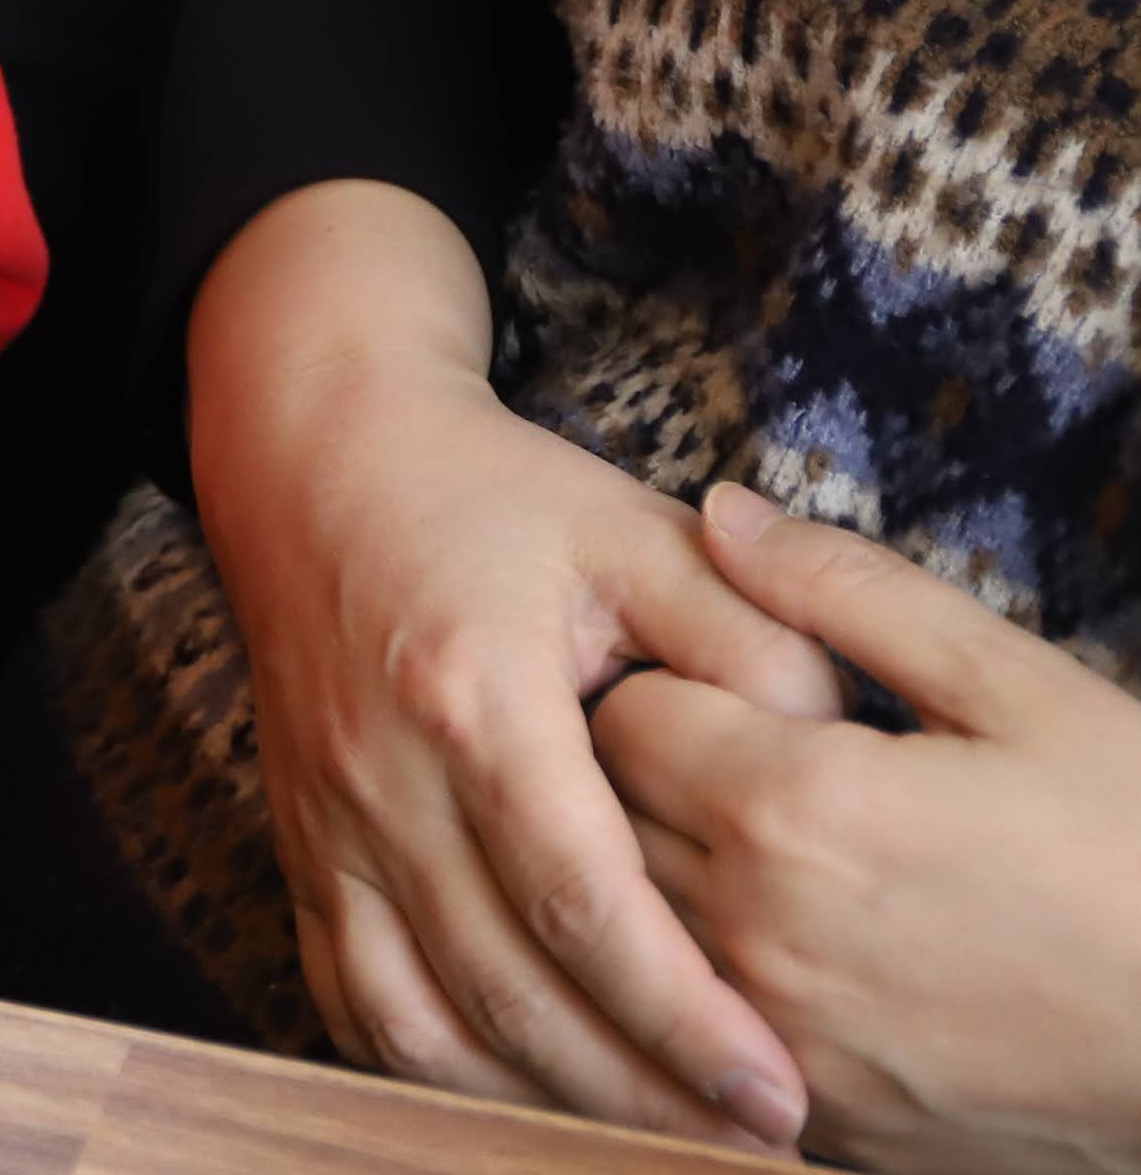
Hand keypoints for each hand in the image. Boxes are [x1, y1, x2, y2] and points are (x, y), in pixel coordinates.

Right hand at [191, 184, 836, 1148]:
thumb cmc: (493, 500)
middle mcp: (381, 775)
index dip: (679, 1013)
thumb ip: (748, 639)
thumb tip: (830, 761)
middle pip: (505, 987)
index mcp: (472, 695)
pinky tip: (524, 1095)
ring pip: (418, 1019)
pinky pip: (351, 998)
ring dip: (537, 1100)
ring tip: (655, 1135)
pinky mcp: (299, 846)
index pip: (577, 899)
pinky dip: (433, 1070)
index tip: (776, 1090)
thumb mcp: (637, 531)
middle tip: (753, 1143)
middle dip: (635, 1092)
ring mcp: (325, 821)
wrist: (314, 459)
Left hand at [597, 483, 1140, 1173]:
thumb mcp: (1020, 691)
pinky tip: (792, 951)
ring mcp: (782, 1040)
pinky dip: (706, 986)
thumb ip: (850, 591)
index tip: (719, 687)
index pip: (621, 714)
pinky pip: (698, 1035)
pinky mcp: (824, 1122)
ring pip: (638, 934)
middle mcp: (756, 930)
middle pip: (605, 824)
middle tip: (724, 759)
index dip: (662, 685)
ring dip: (658, 884)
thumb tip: (722, 513)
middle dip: (639, 779)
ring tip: (757, 850)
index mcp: (791, 805)